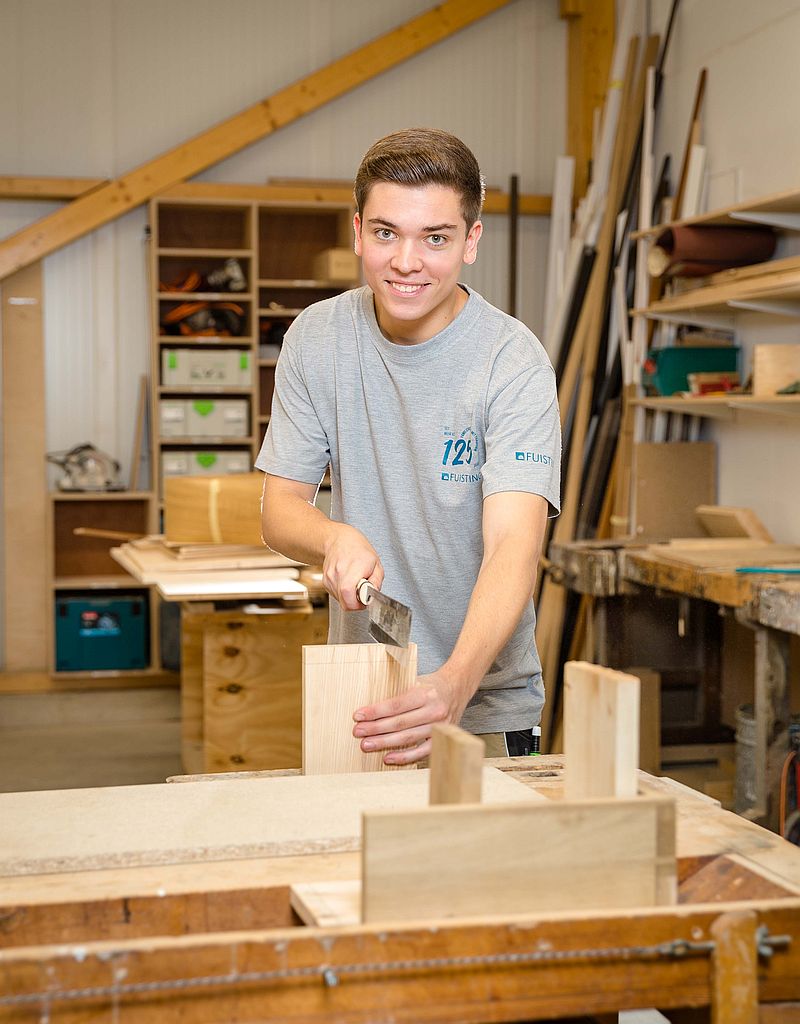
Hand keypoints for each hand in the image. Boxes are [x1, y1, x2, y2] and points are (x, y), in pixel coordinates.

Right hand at [322, 524, 382, 609]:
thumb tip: (372, 597)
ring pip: (340, 601)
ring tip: (354, 584)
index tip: (365, 599)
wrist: (339, 540)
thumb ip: (376, 582)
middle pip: (345, 603)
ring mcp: (330, 578)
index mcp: (353, 568)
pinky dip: (343, 593)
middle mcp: (338, 574)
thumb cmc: (358, 550)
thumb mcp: (376, 563)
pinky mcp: (325, 581)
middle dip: (356, 603)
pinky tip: (347, 582)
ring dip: (349, 598)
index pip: (349, 596)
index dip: (359, 604)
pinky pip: (335, 595)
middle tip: (362, 593)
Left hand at [352, 668, 469, 765]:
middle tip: (358, 732)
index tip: (358, 716)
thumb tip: (370, 709)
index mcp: (425, 693)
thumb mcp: (415, 680)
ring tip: (367, 745)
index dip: (375, 712)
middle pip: (400, 723)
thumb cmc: (431, 685)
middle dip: (376, 729)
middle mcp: (434, 710)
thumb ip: (397, 693)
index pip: (396, 705)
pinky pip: (421, 751)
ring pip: (408, 738)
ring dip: (385, 743)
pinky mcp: (441, 737)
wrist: (457, 687)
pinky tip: (387, 757)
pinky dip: (404, 756)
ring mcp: (440, 726)